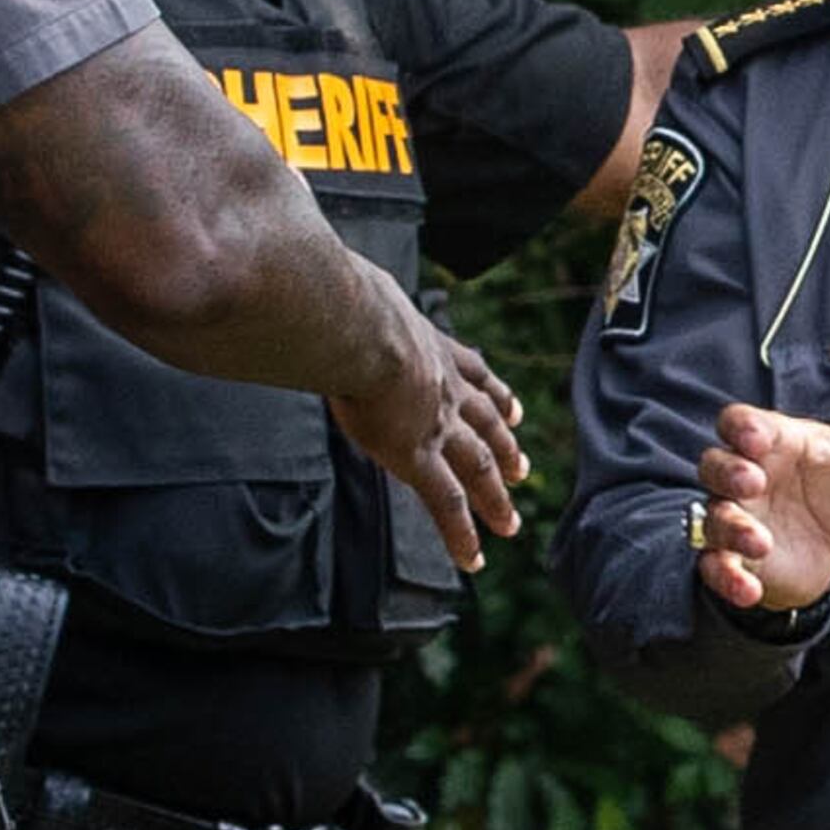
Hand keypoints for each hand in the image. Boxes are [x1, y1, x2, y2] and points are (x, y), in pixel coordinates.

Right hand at [329, 293, 526, 571]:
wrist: (361, 327)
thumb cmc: (343, 300)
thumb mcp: (354, 288)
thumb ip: (342, 290)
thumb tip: (306, 269)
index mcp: (430, 347)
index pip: (471, 372)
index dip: (494, 392)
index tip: (513, 408)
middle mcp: (443, 389)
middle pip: (484, 424)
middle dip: (505, 449)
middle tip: (523, 471)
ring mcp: (434, 424)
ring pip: (477, 467)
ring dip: (496, 496)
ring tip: (510, 522)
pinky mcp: (416, 457)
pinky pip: (446, 504)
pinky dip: (462, 534)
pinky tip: (473, 560)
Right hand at [690, 354, 829, 610]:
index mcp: (771, 442)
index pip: (739, 422)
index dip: (742, 428)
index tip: (760, 440)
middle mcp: (746, 478)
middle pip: (714, 465)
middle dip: (729, 473)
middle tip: (755, 483)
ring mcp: (738, 518)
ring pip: (712, 516)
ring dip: (730, 528)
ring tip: (761, 541)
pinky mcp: (738, 559)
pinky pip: (716, 567)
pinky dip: (727, 578)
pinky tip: (750, 589)